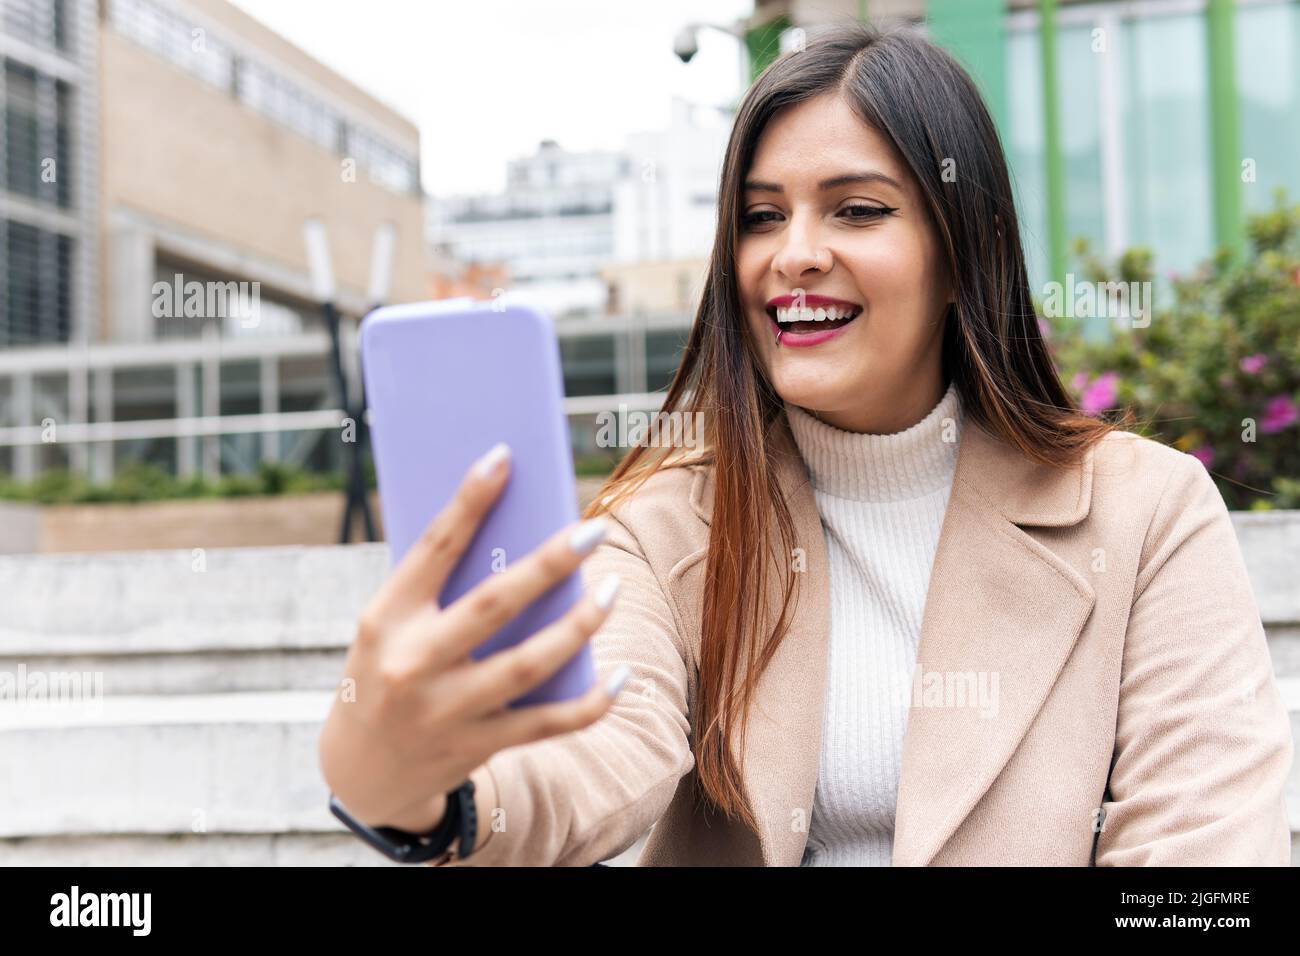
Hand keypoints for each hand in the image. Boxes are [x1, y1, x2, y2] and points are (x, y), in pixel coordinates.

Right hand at [319, 441, 629, 832]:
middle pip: (494, 605)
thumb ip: (440, 591)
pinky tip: (620, 677)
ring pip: (528, 664)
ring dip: (578, 625)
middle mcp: (412, 664)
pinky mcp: (475, 747)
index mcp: (385, 618)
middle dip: (549, 564)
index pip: (433, 548)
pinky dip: (590, 702)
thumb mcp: (388, 627)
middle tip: (594, 527)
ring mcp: (445, 711)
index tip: (505, 457)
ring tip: (610, 588)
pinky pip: (547, 723)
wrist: (358, 772)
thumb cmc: (384, 673)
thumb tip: (519, 536)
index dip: (469, 500)